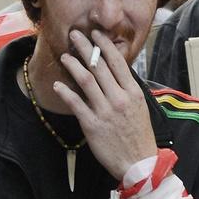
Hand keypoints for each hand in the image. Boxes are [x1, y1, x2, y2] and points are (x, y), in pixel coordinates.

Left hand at [53, 29, 157, 179]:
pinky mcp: (92, 125)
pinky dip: (66, 92)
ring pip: (87, 81)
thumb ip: (127, 90)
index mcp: (132, 92)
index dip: (104, 46)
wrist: (139, 163)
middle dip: (86, 48)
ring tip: (65, 55)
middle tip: (75, 35)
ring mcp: (105, 111)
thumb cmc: (139, 135)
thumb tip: (116, 73)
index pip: (117, 62)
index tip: (96, 34)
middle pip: (99, 67)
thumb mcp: (140, 108)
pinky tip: (58, 85)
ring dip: (74, 66)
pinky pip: (77, 104)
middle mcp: (119, 98)